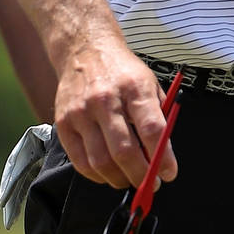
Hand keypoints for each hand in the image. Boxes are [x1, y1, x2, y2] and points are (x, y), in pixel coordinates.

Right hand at [52, 37, 178, 189]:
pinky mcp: (64, 123)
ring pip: (101, 162)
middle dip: (141, 176)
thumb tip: (163, 156)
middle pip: (124, 151)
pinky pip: (80, 161)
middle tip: (151, 184)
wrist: (84, 49)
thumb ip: (158, 117)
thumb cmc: (122, 71)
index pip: (151, 129)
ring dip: (120, 179)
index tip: (169, 173)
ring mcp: (81, 112)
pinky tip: (108, 173)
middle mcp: (105, 99)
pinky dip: (97, 175)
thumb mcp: (149, 83)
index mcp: (134, 88)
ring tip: (129, 179)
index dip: (163, 157)